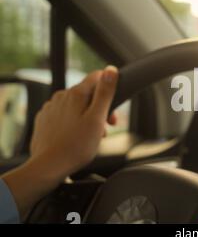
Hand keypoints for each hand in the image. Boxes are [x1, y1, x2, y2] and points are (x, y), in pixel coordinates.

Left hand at [2, 66, 117, 219]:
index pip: (97, 77)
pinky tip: (76, 137)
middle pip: (87, 93)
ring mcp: (51, 108)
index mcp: (76, 94)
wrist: (49, 166)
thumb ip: (105, 93)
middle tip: (106, 127)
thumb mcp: (97, 119)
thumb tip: (110, 70)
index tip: (113, 107)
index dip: (110, 89)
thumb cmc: (75, 146)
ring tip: (91, 136)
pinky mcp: (45, 120)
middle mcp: (61, 97)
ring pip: (76, 105)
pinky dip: (73, 123)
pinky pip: (64, 115)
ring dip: (87, 116)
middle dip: (100, 107)